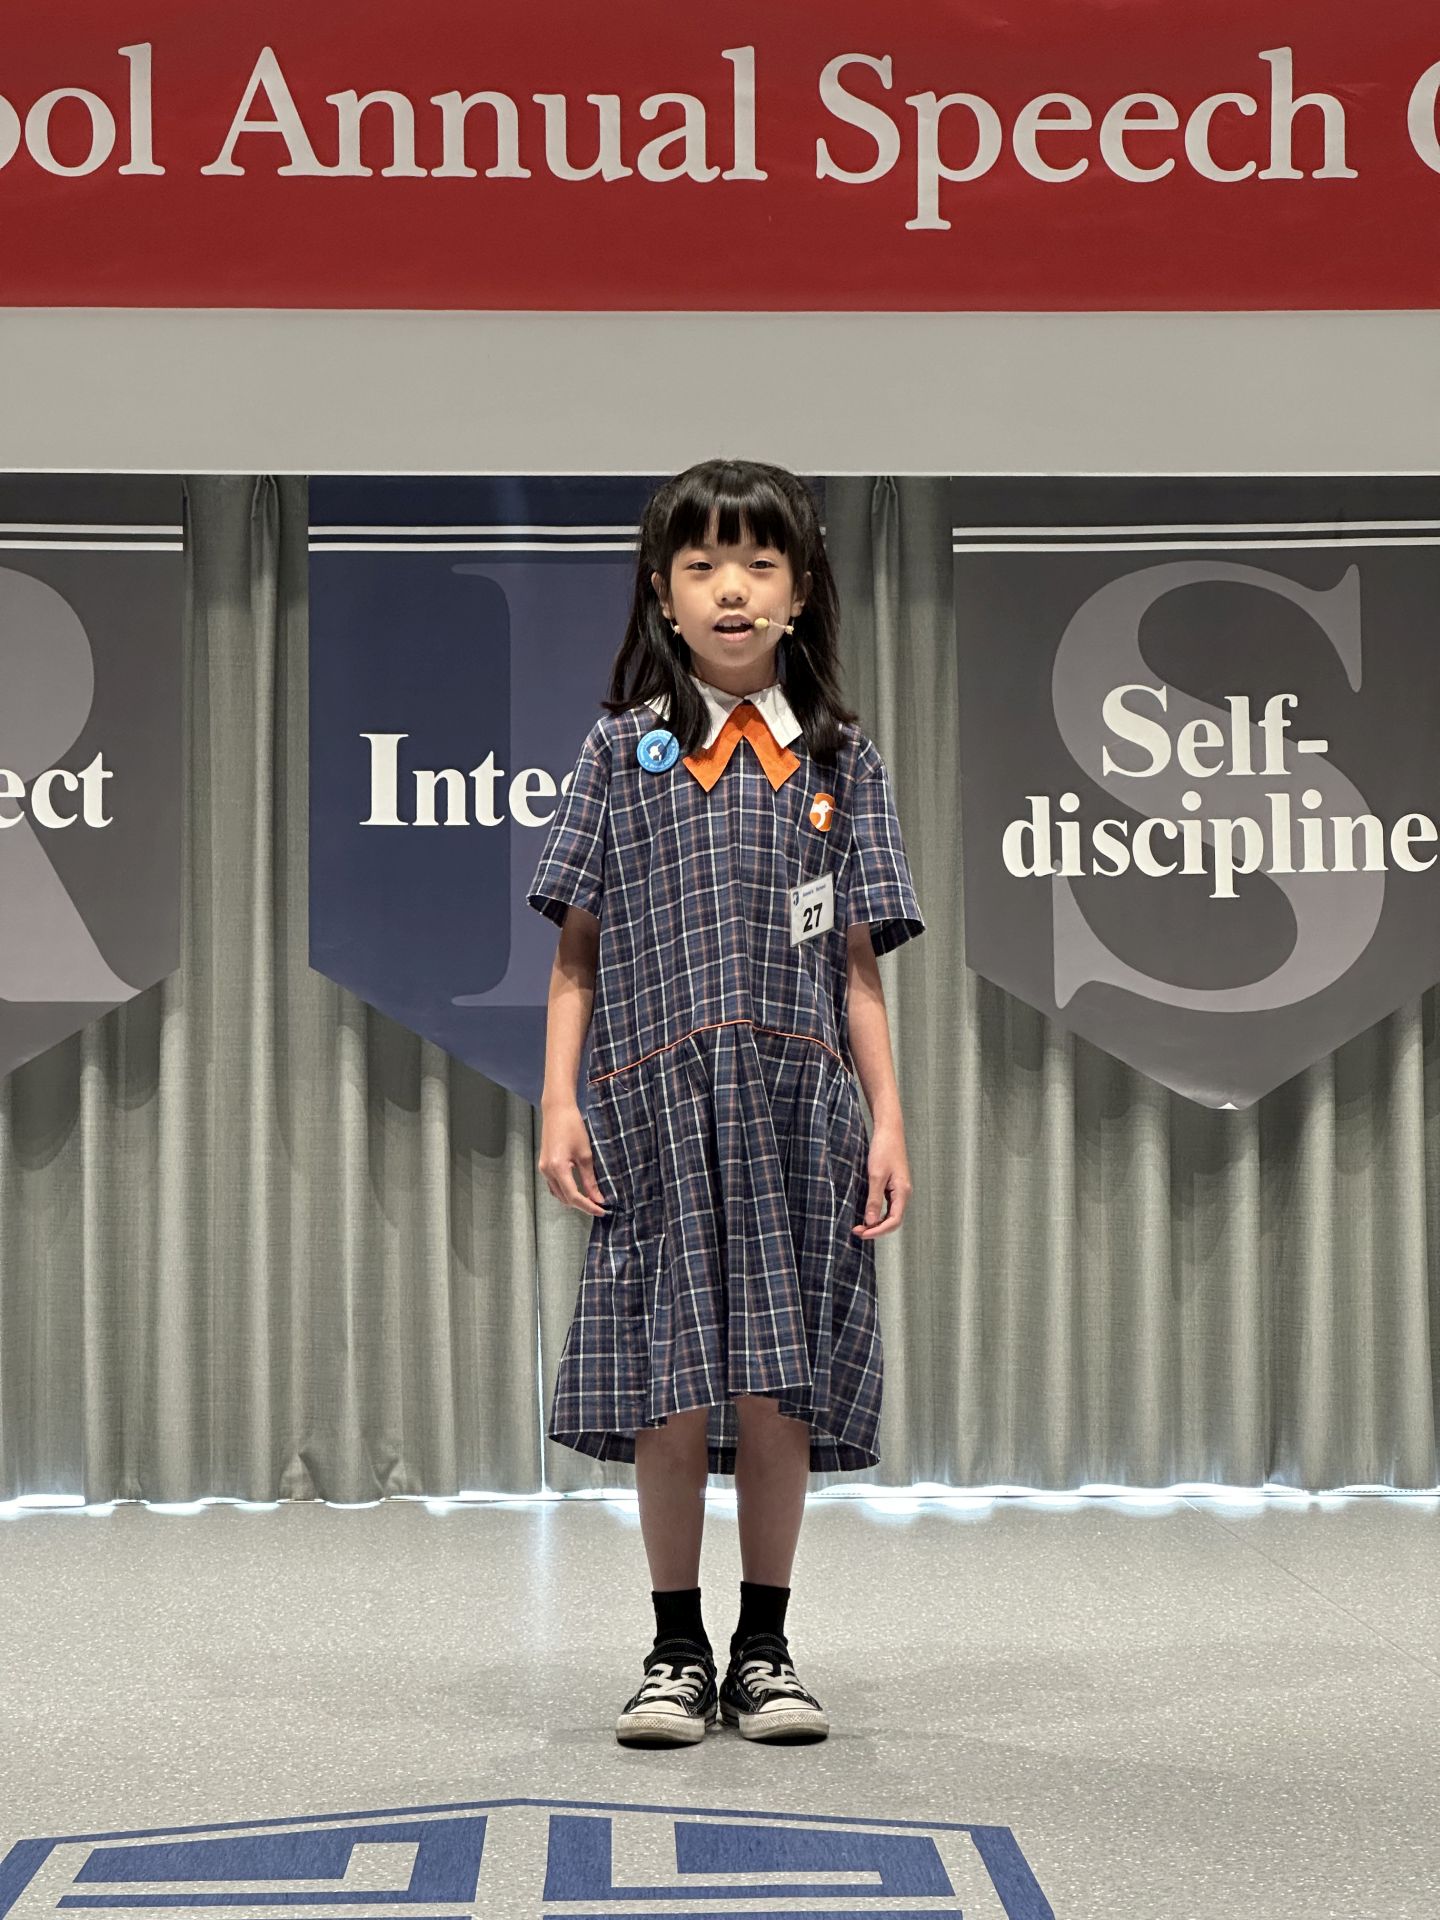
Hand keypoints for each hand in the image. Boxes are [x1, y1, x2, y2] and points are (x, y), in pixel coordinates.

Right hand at [538, 1100, 609, 1216]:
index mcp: (558, 1168)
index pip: (573, 1196)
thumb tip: (598, 1198)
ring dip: (573, 1199)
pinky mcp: (543, 1165)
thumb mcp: (585, 1154)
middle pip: (564, 1198)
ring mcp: (543, 1169)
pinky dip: (565, 1191)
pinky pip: (554, 1185)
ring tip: (591, 1199)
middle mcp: (547, 1172)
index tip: (602, 1211)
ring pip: (558, 1194)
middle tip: (599, 1205)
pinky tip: (578, 1189)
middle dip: (581, 1204)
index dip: (588, 1206)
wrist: (557, 1110)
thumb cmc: (573, 1127)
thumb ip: (590, 1179)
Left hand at [852, 1118, 911, 1238]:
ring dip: (876, 1223)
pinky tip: (866, 1213)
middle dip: (876, 1229)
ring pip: (891, 1214)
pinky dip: (878, 1213)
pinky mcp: (894, 1185)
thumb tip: (871, 1222)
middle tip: (857, 1231)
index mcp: (902, 1192)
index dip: (878, 1231)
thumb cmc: (884, 1149)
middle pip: (893, 1221)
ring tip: (860, 1226)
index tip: (861, 1233)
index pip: (894, 1221)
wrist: (889, 1130)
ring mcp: (899, 1190)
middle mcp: (904, 1194)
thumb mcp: (876, 1175)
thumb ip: (874, 1199)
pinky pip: (888, 1206)